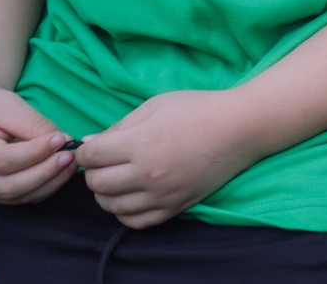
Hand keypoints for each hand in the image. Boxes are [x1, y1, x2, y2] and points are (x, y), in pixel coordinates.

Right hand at [0, 83, 74, 204]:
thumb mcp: (7, 106)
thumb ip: (33, 124)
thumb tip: (64, 141)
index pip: (3, 160)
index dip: (36, 153)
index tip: (61, 139)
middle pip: (9, 186)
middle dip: (45, 172)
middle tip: (70, 155)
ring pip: (16, 197)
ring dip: (49, 183)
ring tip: (70, 163)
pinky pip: (19, 198)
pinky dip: (43, 188)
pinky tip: (60, 172)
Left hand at [80, 88, 261, 228]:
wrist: (241, 127)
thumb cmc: (199, 108)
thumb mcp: (156, 105)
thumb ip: (120, 126)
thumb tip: (89, 144)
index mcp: (140, 143)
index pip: (90, 156)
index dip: (85, 150)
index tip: (94, 147)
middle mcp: (147, 173)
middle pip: (96, 183)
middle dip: (94, 171)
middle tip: (106, 161)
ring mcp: (161, 194)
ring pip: (111, 205)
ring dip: (107, 192)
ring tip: (118, 178)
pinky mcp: (175, 206)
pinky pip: (135, 221)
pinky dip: (125, 212)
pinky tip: (131, 196)